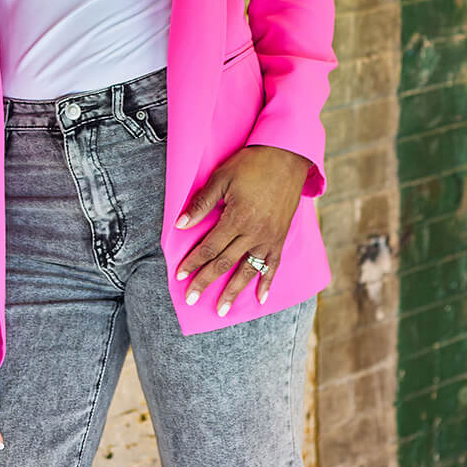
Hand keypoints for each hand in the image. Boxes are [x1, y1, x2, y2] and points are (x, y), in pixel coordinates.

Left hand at [174, 144, 310, 315]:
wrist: (286, 156)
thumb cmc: (251, 164)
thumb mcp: (221, 177)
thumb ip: (202, 203)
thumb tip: (180, 225)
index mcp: (237, 218)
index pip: (210, 247)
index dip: (193, 262)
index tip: (179, 275)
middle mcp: (254, 232)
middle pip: (225, 263)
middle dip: (206, 282)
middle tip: (191, 299)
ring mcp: (270, 237)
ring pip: (248, 270)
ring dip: (233, 292)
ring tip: (222, 310)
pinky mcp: (281, 236)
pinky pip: (273, 265)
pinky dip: (267, 282)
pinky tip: (261, 298)